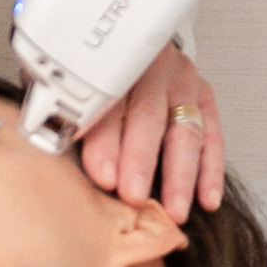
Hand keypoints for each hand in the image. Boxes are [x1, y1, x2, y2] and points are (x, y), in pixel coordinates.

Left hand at [72, 39, 228, 218]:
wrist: (132, 57)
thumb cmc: (100, 82)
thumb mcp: (76, 89)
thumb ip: (68, 114)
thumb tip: (55, 148)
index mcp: (114, 64)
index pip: (108, 103)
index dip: (105, 141)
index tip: (102, 175)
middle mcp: (153, 69)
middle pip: (148, 115)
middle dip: (141, 159)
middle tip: (134, 194)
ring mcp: (183, 83)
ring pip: (185, 130)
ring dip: (180, 174)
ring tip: (174, 208)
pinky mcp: (204, 100)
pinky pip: (212, 138)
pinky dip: (210, 171)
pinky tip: (206, 198)